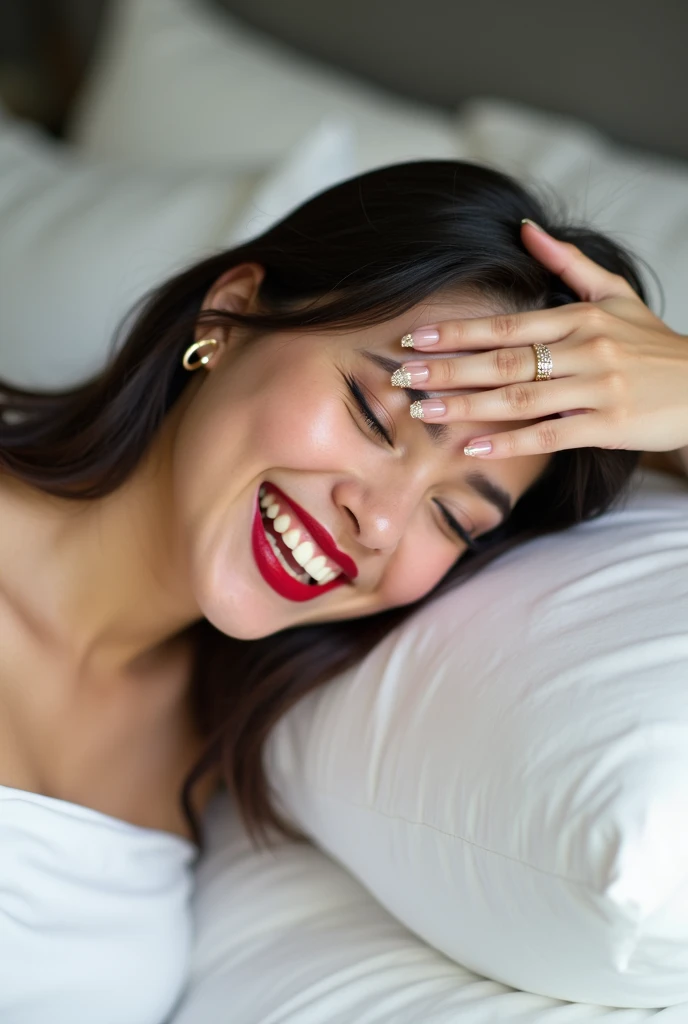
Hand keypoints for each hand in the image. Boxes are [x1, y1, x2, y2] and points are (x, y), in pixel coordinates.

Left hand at [394, 220, 687, 458]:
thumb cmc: (651, 343)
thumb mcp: (616, 292)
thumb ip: (567, 262)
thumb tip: (524, 227)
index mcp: (580, 318)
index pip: (506, 325)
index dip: (457, 332)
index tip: (413, 338)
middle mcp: (586, 350)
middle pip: (503, 361)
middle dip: (448, 370)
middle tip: (402, 378)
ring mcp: (596, 389)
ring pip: (519, 399)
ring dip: (466, 407)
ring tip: (423, 414)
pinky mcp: (607, 425)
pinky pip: (549, 435)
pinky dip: (509, 444)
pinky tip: (471, 449)